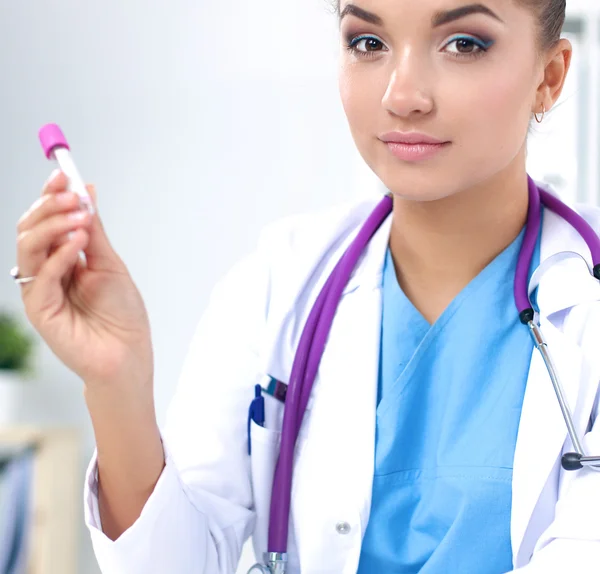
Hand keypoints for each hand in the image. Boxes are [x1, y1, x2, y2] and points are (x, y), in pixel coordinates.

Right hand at [15, 170, 153, 389]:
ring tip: (80, 219)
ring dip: (53, 226)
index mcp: (62, 259)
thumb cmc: (123, 313)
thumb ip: (95, 230)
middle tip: (72, 197)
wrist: (128, 354)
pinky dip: (59, 255)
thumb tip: (86, 190)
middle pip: (31, 229)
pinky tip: (79, 242)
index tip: (62, 175)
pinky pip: (41, 276)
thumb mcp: (110, 263)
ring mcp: (40, 290)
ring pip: (28, 247)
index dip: (50, 196)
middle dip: (50, 207)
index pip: (46, 221)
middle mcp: (47, 272)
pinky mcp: (39, 310)